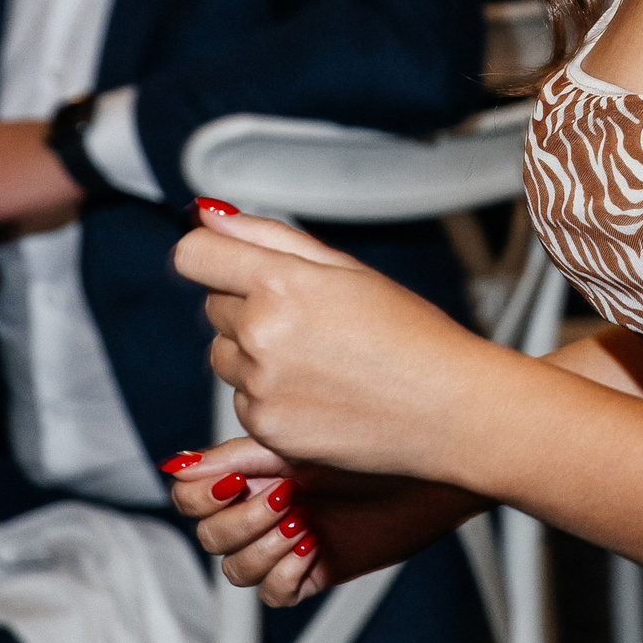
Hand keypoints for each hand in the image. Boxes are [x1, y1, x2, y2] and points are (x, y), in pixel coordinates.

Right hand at [163, 436, 481, 606]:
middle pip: (209, 536)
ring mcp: (290, 540)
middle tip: (285, 498)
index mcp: (257, 469)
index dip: (203, 497)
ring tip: (302, 520)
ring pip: (236, 569)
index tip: (237, 482)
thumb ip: (240, 456)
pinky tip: (313, 546)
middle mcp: (268, 506)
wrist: (438, 462)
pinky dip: (286, 573)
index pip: (192, 497)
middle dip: (241, 521)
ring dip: (264, 547)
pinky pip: (274, 593)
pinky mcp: (316, 568)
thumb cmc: (383, 436)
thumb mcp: (301, 440)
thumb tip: (178, 464)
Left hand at [172, 205, 498, 480]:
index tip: (231, 263)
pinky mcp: (265, 429)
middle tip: (311, 319)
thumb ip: (268, 236)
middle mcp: (261, 334)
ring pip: (224, 356)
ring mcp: (260, 387)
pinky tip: (321, 393)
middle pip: (212, 305)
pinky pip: (243, 401)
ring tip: (319, 359)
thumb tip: (206, 213)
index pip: (193, 254)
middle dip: (247, 305)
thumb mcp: (346, 268)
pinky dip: (270, 395)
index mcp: (281, 283)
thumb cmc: (410, 333)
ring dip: (253, 353)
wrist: (449, 410)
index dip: (211, 255)